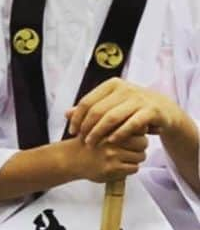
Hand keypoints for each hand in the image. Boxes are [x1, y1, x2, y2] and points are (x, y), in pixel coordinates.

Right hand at [61, 129, 147, 183]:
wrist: (71, 158)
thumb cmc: (88, 142)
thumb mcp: (100, 126)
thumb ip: (119, 124)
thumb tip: (146, 126)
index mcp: (110, 128)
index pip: (139, 129)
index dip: (139, 133)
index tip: (135, 136)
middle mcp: (112, 140)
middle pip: (143, 143)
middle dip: (140, 146)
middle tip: (133, 149)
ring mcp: (113, 155)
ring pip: (140, 156)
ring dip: (136, 158)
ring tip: (126, 158)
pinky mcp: (112, 169)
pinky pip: (133, 168)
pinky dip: (130, 168)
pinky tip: (122, 166)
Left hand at [67, 78, 183, 146]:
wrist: (163, 109)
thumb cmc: (131, 108)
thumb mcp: (111, 105)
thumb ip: (90, 108)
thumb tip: (66, 114)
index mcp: (111, 84)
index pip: (87, 102)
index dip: (77, 118)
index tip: (72, 132)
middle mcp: (124, 88)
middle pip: (97, 110)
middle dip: (87, 128)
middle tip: (82, 141)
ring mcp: (138, 99)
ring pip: (112, 117)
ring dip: (99, 133)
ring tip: (92, 144)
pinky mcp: (151, 110)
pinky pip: (132, 124)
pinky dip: (120, 133)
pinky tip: (111, 142)